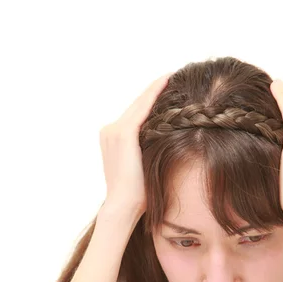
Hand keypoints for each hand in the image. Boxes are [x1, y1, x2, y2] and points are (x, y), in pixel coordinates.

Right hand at [99, 72, 172, 214]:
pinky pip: (143, 108)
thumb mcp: (143, 166)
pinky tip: (167, 82)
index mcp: (113, 137)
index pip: (135, 114)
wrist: (124, 206)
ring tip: (172, 76)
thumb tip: (172, 143)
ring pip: (140, 104)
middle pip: (137, 106)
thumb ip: (150, 150)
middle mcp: (110, 130)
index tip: (167, 87)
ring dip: (156, 88)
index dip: (151, 99)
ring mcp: (114, 130)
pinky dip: (155, 94)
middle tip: (172, 75)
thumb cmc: (138, 195)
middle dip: (155, 91)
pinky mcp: (123, 133)